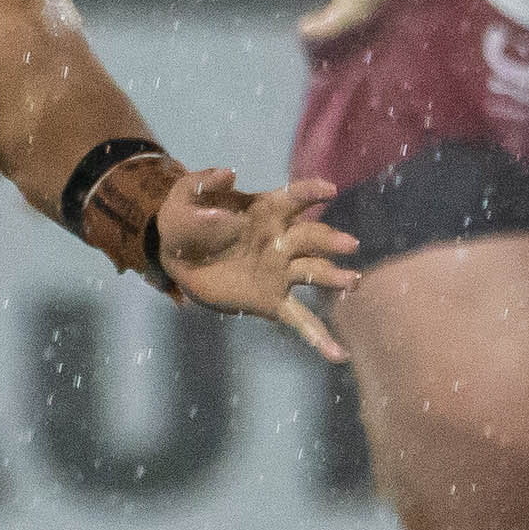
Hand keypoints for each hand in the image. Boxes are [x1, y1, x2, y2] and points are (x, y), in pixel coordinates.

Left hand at [149, 170, 359, 361]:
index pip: (293, 199)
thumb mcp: (186, 195)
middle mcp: (280, 240)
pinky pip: (299, 319)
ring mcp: (280, 272)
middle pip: (310, 238)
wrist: (175, 256)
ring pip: (313, 272)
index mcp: (265, 211)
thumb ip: (205, 184)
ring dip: (334, 276)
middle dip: (330, 240)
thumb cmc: (186, 219)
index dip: (310, 192)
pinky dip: (319, 337)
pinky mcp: (271, 302)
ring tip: (353, 282)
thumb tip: (229, 175)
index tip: (328, 190)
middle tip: (348, 245)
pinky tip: (338, 355)